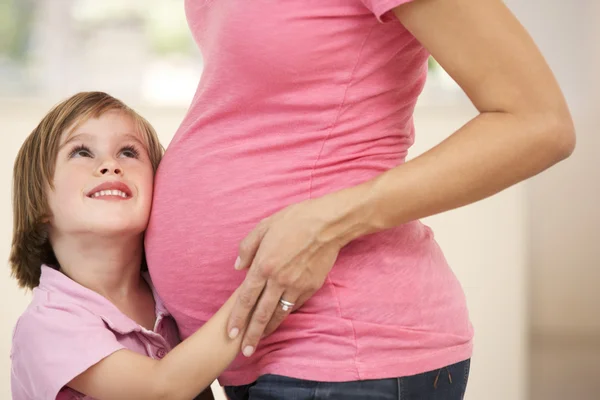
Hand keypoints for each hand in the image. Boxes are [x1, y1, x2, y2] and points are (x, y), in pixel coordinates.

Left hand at [226, 195, 354, 356]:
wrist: (328, 223)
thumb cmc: (294, 220)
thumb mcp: (264, 227)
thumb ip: (247, 248)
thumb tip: (238, 267)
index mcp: (264, 265)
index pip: (246, 298)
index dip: (237, 318)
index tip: (230, 333)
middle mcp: (279, 280)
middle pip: (261, 314)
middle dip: (251, 335)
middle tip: (244, 351)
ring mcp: (296, 285)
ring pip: (279, 313)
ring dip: (269, 329)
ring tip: (260, 340)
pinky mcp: (311, 287)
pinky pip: (295, 305)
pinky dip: (286, 313)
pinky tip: (279, 319)